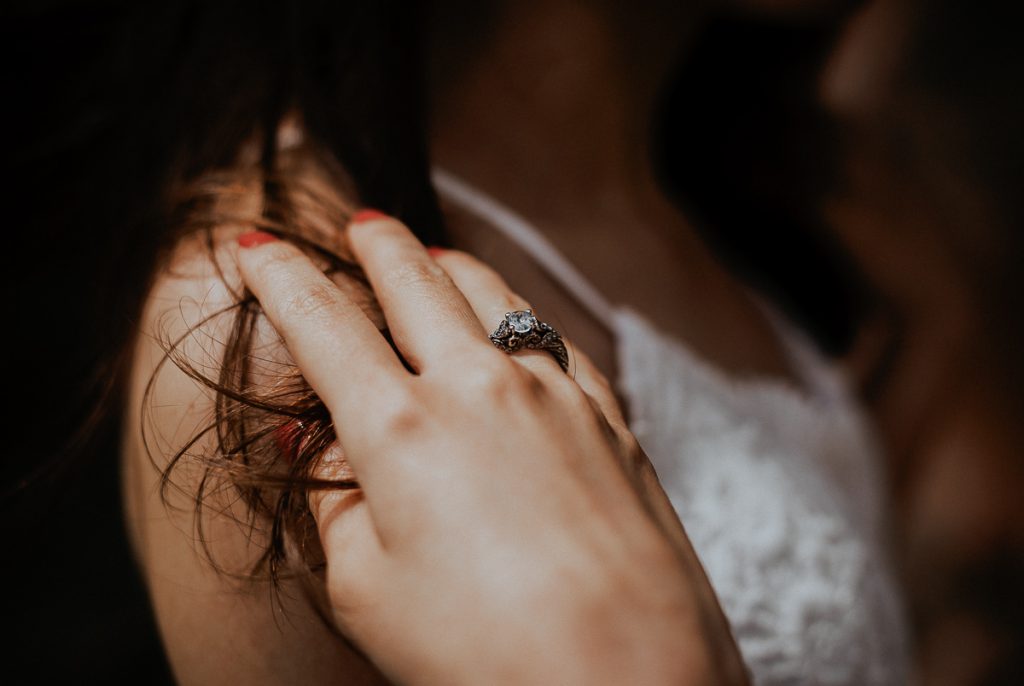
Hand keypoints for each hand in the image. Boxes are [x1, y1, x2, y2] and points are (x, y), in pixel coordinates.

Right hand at [234, 214, 747, 685]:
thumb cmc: (486, 654)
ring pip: (492, 295)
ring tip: (433, 253)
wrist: (628, 675)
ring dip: (451, 265)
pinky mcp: (609, 416)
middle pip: (415, 284)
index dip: (282, 279)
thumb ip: (334, 504)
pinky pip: (555, 339)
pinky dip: (521, 316)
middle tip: (358, 222)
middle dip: (377, 245)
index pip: (323, 325)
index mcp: (399, 428)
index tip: (257, 248)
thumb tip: (322, 440)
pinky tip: (518, 322)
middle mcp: (478, 387)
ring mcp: (553, 393)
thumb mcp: (367, 592)